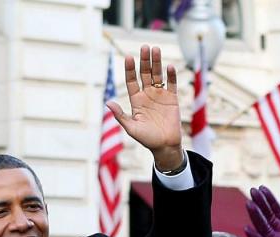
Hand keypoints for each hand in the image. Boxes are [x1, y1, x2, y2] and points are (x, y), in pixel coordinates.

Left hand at [109, 45, 183, 170]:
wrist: (165, 146)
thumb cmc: (147, 139)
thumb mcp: (131, 128)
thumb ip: (120, 115)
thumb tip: (107, 102)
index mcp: (136, 100)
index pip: (131, 80)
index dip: (129, 69)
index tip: (128, 57)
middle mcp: (147, 94)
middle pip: (145, 73)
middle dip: (144, 60)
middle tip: (144, 47)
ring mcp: (160, 95)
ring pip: (157, 75)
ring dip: (157, 62)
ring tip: (156, 49)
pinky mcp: (172, 99)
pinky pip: (171, 84)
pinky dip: (171, 75)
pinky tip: (169, 66)